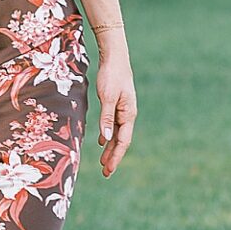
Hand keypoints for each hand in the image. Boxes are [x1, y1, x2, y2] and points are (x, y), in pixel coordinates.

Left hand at [96, 44, 136, 175]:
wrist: (115, 57)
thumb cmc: (111, 75)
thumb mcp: (107, 97)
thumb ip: (106, 117)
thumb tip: (106, 138)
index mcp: (128, 114)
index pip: (123, 141)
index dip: (116, 157)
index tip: (108, 170)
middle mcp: (127, 114)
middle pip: (121, 140)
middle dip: (113, 157)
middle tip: (105, 173)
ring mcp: (122, 109)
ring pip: (117, 133)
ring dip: (110, 147)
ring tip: (103, 161)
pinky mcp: (116, 104)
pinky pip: (113, 124)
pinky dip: (108, 134)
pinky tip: (102, 140)